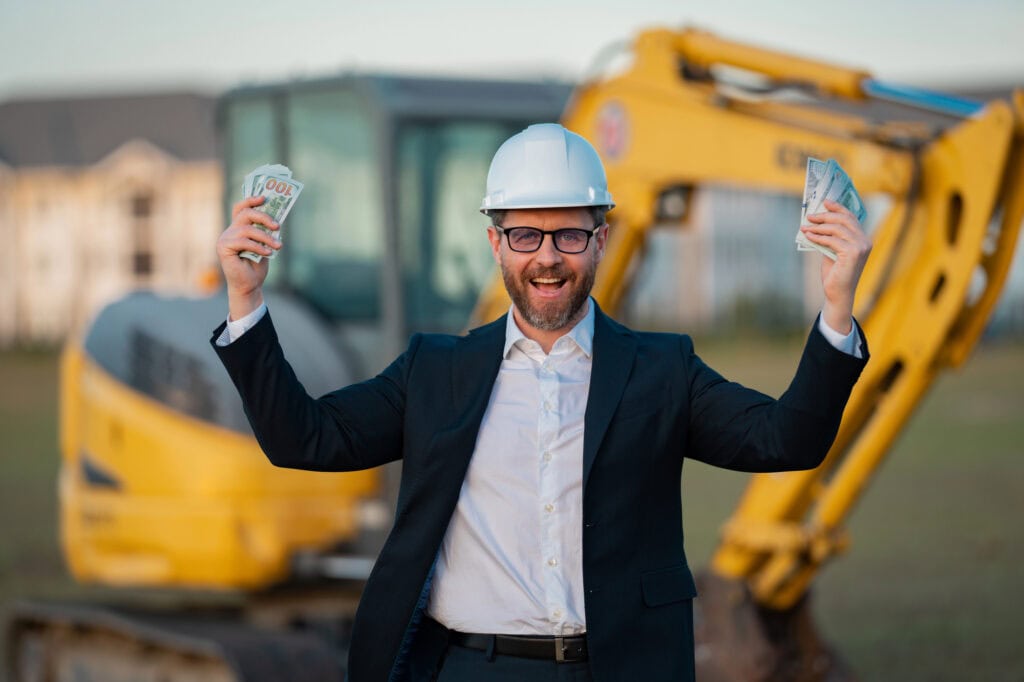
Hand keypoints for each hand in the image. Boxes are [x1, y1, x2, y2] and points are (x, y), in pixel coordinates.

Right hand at [216, 196, 281, 319]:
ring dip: (265, 237)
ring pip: (247, 229)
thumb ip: (266, 231)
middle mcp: (229, 231)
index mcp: (238, 228)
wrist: (249, 285)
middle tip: (277, 226)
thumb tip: (278, 219)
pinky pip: (244, 241)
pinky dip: (258, 246)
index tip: (265, 198)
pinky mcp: (223, 248)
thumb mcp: (265, 244)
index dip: (251, 200)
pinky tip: (267, 253)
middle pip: (245, 214)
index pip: (241, 208)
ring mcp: (225, 238)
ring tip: (278, 246)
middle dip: (264, 217)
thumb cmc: (257, 265)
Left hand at [801, 199, 871, 333]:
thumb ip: (829, 237)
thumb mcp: (831, 250)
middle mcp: (865, 241)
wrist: (838, 293)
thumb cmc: (834, 273)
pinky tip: (808, 235)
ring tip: (805, 227)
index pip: (851, 217)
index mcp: (863, 239)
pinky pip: (832, 240)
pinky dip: (818, 236)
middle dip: (825, 215)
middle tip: (810, 216)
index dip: (838, 207)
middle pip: (844, 219)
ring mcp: (860, 247)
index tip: (825, 201)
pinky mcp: (852, 253)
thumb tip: (816, 222)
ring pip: (837, 228)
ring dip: (819, 226)